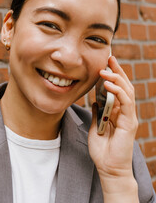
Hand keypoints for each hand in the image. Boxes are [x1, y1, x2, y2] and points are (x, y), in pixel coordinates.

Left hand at [88, 56, 138, 201]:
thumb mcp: (96, 127)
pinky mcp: (129, 123)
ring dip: (115, 78)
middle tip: (109, 57)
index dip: (112, 75)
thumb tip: (95, 102)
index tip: (105, 63)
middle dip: (117, 71)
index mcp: (118, 111)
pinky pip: (125, 103)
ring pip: (126, 91)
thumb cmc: (103, 150)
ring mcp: (129, 117)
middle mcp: (125, 112)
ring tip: (104, 70)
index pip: (117, 89)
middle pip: (124, 86)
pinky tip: (108, 84)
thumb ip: (98, 114)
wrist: (108, 168)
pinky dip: (117, 92)